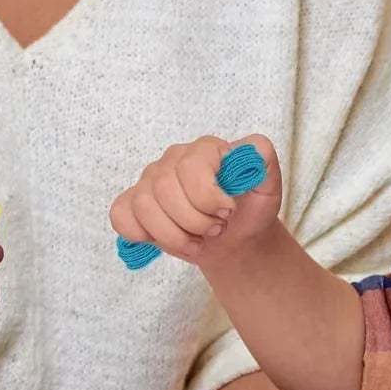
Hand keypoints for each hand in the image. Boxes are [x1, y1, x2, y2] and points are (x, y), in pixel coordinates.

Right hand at [110, 134, 282, 266]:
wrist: (236, 239)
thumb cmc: (250, 210)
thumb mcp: (269, 185)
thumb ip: (263, 159)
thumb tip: (250, 148)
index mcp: (205, 149)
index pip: (190, 166)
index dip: (208, 197)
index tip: (227, 212)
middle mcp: (173, 158)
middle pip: (165, 189)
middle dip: (194, 221)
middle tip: (215, 230)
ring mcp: (150, 180)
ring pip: (144, 206)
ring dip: (173, 235)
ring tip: (196, 240)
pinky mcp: (133, 203)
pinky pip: (121, 216)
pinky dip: (142, 235)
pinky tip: (166, 238)